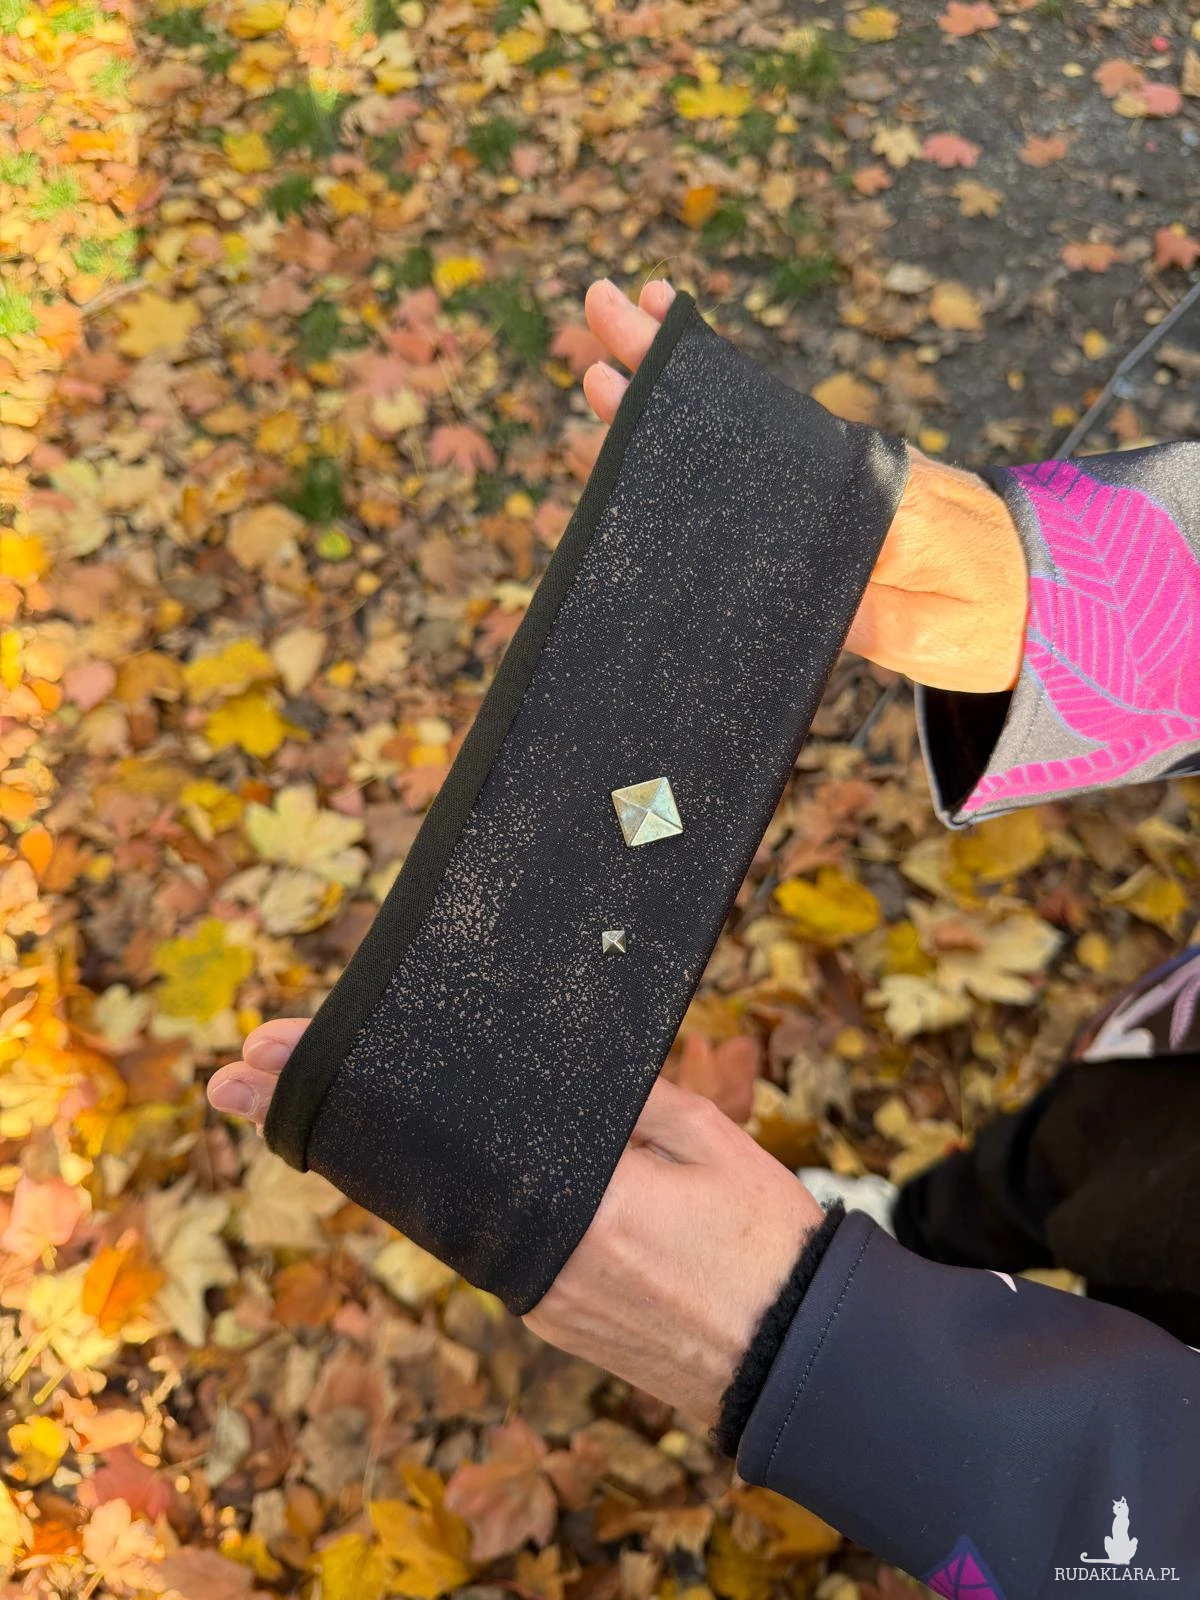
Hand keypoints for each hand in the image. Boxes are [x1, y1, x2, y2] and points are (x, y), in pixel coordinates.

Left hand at [208, 1023, 822, 1425]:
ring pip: (436, 1216)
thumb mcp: (701, 1138)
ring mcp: (537, 1298)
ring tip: (305, 1109)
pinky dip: (431, 1198)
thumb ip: (621, 1099)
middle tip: (241, 1074)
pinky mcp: (550, 1314)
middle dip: (325, 1123)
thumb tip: (543, 1067)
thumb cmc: (761, 1238)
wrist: (792, 1355)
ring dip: (373, 1162)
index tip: (273, 1061)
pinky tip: (406, 1165)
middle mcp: (538, 1265)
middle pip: (409, 1183)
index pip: (434, 1148)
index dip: (346, 1103)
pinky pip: (477, 1242)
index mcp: (580, 1209)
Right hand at [583, 278, 1027, 694]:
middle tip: (599, 306)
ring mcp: (813, 508)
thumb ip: (869, 604)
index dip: (696, 370)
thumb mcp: (932, 611)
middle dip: (659, 365)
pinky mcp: (811, 546)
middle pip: (725, 414)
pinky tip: (640, 459)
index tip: (651, 318)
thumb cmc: (989, 607)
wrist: (1036, 616)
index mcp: (850, 481)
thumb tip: (798, 588)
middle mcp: (824, 481)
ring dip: (662, 411)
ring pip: (723, 449)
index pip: (755, 414)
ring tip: (596, 368)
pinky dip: (687, 471)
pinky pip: (737, 498)